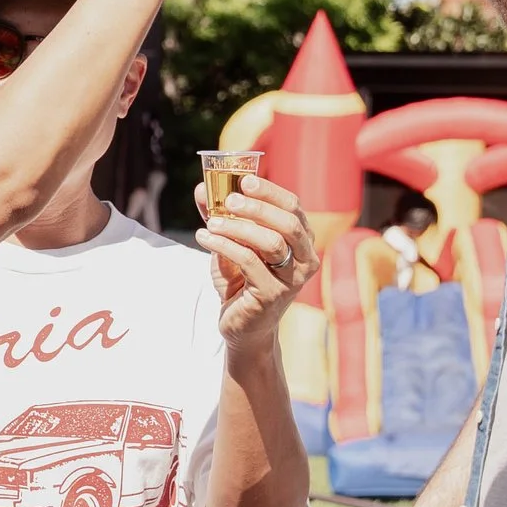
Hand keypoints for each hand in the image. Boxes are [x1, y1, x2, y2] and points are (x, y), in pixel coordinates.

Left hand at [193, 175, 318, 348]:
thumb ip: (220, 216)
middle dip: (258, 207)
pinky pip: (249, 262)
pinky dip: (224, 246)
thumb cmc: (241, 281)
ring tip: (211, 222)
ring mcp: (292, 279)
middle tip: (228, 201)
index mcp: (301, 241)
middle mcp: (305, 259)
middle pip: (288, 223)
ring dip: (238, 227)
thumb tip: (202, 188)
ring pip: (272, 242)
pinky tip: (204, 238)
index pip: (293, 207)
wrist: (243, 326)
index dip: (270, 192)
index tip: (244, 181)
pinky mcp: (273, 295)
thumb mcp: (231, 244)